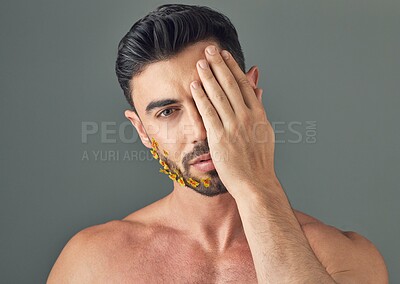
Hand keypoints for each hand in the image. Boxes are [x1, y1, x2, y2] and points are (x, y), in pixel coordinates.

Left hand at [190, 45, 278, 198]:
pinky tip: (195, 85)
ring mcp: (234, 127)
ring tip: (200, 62)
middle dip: (219, 65)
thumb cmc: (259, 160)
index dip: (233, 68)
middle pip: (231, 85)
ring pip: (219, 95)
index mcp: (258, 114)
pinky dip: (201, 97)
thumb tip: (258, 89)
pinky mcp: (220, 138)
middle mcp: (247, 117)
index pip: (244, 84)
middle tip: (209, 50)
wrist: (256, 183)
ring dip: (208, 76)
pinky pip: (208, 113)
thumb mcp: (264, 131)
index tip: (225, 55)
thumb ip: (258, 108)